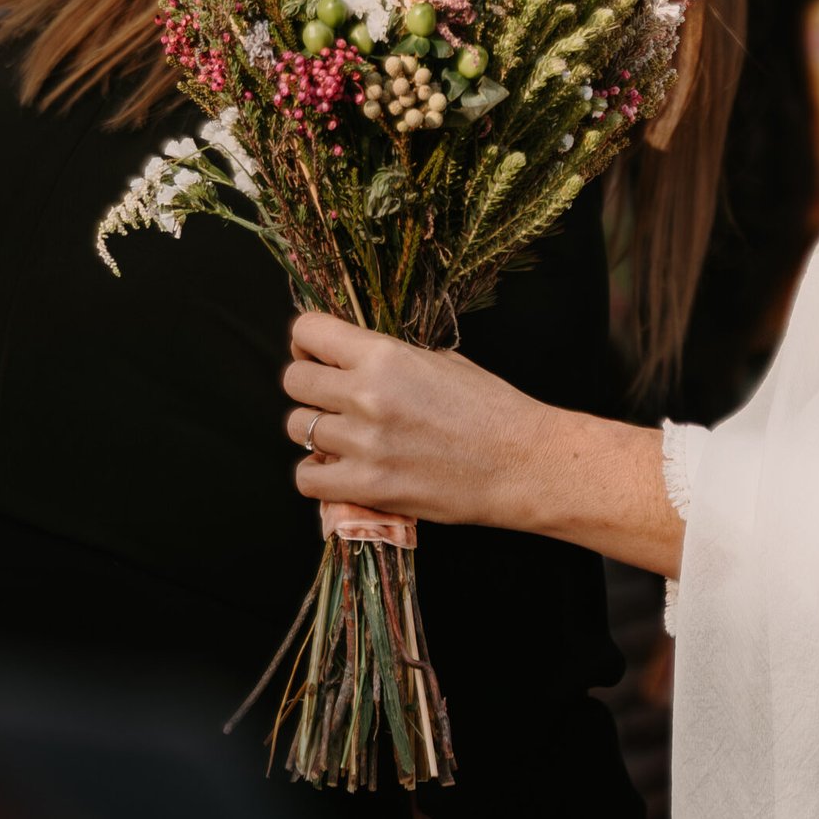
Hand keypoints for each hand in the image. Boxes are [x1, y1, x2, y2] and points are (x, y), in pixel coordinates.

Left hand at [283, 313, 544, 529]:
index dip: (307, 343)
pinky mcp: (368, 487)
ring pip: (297, 428)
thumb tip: (353, 359)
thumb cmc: (492, 409)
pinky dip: (318, 475)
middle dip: (308, 387)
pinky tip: (341, 470)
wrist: (524, 463)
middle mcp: (367, 395)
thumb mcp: (442, 361)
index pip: (306, 331)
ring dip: (316, 432)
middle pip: (293, 381)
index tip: (317, 355)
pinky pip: (307, 479)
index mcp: (385, 355)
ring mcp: (364, 444)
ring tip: (344, 438)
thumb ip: (390, 358)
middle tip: (330, 398)